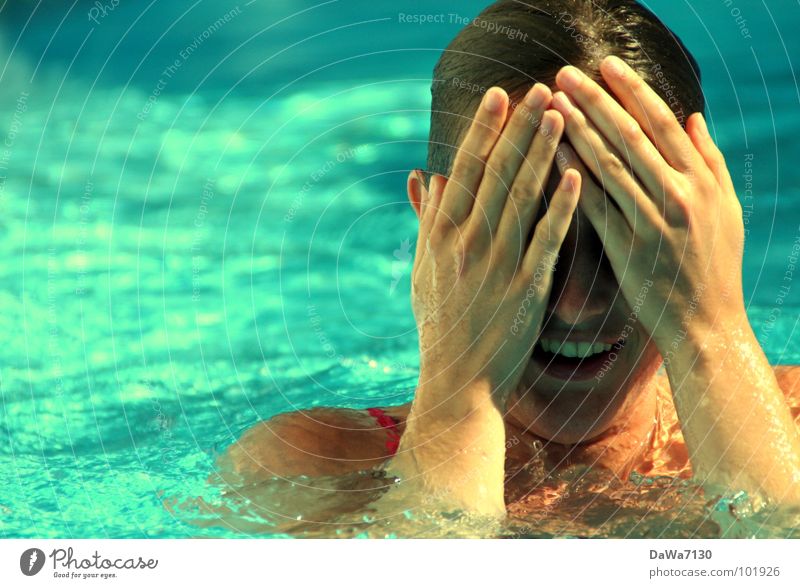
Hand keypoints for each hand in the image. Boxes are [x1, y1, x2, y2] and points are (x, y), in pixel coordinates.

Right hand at [412, 83, 578, 406]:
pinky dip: (561, 208)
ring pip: (521, 199)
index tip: (499, 96)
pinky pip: (545, 241)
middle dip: (518, 128)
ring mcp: (495, 267)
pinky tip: (578, 176)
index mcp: (439, 237)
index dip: (483, 131)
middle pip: (494, 175)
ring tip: (561, 115)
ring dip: (542, 154)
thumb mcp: (422, 271)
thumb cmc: (440, 325)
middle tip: (540, 88)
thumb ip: (428, 222)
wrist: (458, 384)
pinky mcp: (525, 290)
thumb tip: (429, 176)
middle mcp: (464, 245)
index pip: (463, 171)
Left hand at [550, 56, 746, 354]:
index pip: (661, 123)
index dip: (631, 90)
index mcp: (702, 181)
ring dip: (578, 130)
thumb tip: (693, 117)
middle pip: (631, 136)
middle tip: (565, 73)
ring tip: (551, 103)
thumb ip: (710, 160)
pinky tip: (552, 154)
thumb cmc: (715, 266)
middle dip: (596, 100)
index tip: (605, 65)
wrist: (707, 325)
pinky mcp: (628, 250)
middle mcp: (679, 196)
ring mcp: (653, 223)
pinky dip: (574, 177)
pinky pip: (595, 206)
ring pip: (610, 166)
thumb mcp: (726, 209)